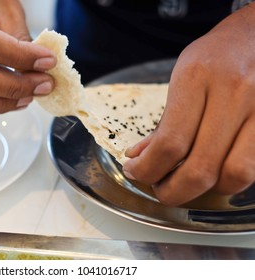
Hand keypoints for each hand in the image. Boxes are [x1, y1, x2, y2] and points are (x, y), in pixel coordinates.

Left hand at [123, 4, 254, 205]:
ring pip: (234, 175)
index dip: (147, 169)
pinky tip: (212, 172)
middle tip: (159, 189)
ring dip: (205, 191)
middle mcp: (233, 92)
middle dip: (172, 191)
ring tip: (187, 182)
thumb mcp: (180, 79)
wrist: (253, 36)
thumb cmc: (214, 57)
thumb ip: (163, 122)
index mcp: (197, 78)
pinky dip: (227, 180)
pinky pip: (252, 168)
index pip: (169, 143)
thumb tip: (139, 158)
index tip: (135, 172)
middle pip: (200, 167)